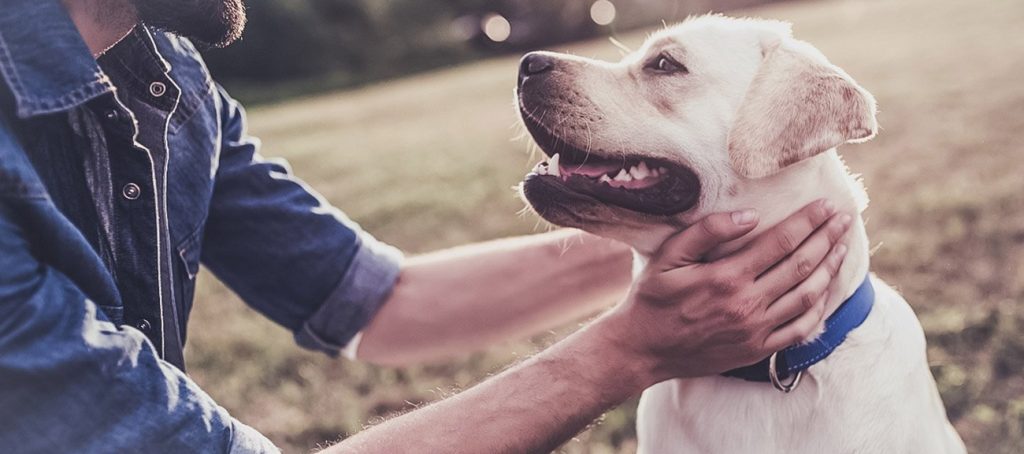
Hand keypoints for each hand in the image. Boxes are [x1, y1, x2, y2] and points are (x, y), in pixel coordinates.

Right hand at [601, 199, 851, 384]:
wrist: (642, 349)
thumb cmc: (652, 298)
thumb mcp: (668, 257)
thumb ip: (707, 232)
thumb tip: (750, 215)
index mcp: (726, 277)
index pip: (781, 242)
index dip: (808, 221)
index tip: (827, 205)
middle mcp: (747, 304)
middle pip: (801, 265)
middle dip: (827, 239)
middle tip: (845, 219)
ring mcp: (755, 330)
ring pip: (807, 296)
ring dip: (829, 269)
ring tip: (842, 248)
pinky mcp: (757, 350)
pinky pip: (800, 329)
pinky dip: (819, 309)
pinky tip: (826, 291)